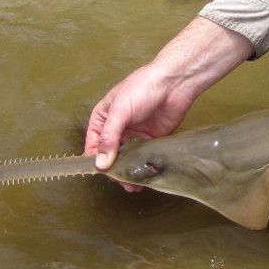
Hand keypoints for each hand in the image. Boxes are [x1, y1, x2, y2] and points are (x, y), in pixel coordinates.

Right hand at [84, 17, 252, 181]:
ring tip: (132, 185)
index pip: (93, 144)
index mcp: (103, 118)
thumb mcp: (120, 111)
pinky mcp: (152, 140)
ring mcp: (135, 135)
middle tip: (120, 181)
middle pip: (110, 155)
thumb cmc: (142, 88)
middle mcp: (117, 129)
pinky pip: (144, 157)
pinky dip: (143, 167)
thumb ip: (109, 137)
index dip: (95, 159)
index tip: (101, 173)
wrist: (174, 82)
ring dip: (128, 172)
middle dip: (114, 169)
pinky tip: (144, 178)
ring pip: (127, 159)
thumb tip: (100, 163)